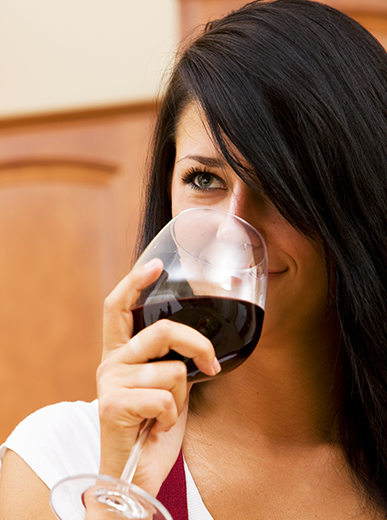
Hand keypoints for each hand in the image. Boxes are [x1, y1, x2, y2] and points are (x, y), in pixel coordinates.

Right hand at [97, 258, 219, 495]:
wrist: (134, 474)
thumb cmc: (153, 427)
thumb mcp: (167, 387)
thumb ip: (172, 362)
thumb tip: (200, 347)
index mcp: (121, 354)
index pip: (119, 306)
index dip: (136, 282)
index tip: (157, 265)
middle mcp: (110, 362)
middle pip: (162, 330)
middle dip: (197, 345)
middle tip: (210, 365)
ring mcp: (109, 382)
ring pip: (170, 371)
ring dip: (179, 397)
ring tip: (163, 414)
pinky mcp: (113, 405)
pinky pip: (166, 398)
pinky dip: (172, 417)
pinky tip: (156, 427)